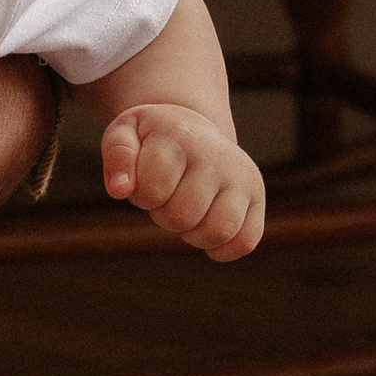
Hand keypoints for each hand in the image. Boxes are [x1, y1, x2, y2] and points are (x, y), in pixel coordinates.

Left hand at [101, 104, 264, 259]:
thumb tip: (120, 190)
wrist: (191, 127)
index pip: (153, 189)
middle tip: (166, 197)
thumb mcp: (125, 132)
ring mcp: (242, 177)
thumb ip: (118, 155)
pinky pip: (246, 241)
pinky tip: (205, 231)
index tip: (145, 180)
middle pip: (183, 216)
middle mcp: (218, 155)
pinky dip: (222, 249)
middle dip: (163, 216)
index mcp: (183, 137)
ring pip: (219, 231)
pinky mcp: (256, 197)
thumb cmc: (152, 138)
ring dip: (192, 235)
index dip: (141, 194)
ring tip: (187, 214)